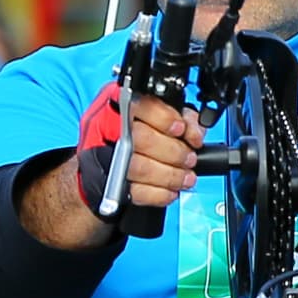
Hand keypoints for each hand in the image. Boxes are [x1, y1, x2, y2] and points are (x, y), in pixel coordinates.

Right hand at [77, 89, 199, 218]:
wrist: (101, 160)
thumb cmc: (134, 131)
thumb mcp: (157, 113)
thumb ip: (179, 115)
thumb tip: (195, 129)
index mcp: (118, 103)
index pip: (140, 104)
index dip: (165, 118)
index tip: (180, 129)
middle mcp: (106, 127)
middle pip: (141, 138)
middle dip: (173, 151)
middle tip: (189, 158)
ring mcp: (103, 156)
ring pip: (139, 168)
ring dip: (170, 175)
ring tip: (186, 177)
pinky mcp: (107, 183)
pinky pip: (135, 191)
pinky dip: (159, 194)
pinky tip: (171, 190)